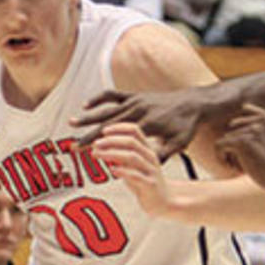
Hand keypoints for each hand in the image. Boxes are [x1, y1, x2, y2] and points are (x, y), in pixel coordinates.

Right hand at [74, 89, 206, 158]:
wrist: (193, 103)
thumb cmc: (186, 127)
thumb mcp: (178, 145)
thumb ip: (162, 156)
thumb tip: (147, 169)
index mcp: (146, 124)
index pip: (118, 136)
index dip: (101, 144)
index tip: (87, 153)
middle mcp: (137, 110)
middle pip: (107, 124)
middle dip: (88, 135)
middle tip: (73, 145)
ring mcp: (135, 101)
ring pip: (106, 109)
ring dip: (88, 116)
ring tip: (71, 122)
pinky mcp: (135, 95)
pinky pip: (113, 95)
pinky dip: (99, 98)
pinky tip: (86, 105)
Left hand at [91, 123, 168, 215]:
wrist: (163, 202)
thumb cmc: (144, 181)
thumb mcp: (132, 166)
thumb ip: (119, 156)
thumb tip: (100, 147)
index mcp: (147, 149)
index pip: (135, 131)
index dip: (119, 128)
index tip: (103, 131)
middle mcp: (150, 157)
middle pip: (131, 142)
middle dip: (111, 141)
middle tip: (95, 144)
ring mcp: (151, 171)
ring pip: (132, 157)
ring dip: (112, 153)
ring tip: (97, 154)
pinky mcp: (150, 185)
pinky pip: (136, 176)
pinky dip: (123, 171)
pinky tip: (112, 170)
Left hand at [215, 104, 264, 191]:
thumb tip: (251, 115)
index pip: (246, 111)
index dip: (241, 129)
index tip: (246, 148)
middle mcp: (261, 120)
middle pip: (235, 129)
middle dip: (237, 147)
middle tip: (246, 164)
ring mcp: (251, 129)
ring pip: (227, 139)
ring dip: (232, 156)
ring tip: (243, 169)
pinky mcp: (241, 141)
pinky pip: (219, 146)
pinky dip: (221, 158)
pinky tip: (231, 168)